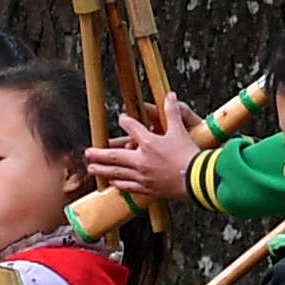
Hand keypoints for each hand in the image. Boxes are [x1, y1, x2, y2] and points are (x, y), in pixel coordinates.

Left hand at [85, 106, 203, 203]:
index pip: (131, 127)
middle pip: (114, 156)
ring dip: (103, 170)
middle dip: (98, 154)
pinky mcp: (147, 188)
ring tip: (91, 169)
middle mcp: (141, 160)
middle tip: (86, 153)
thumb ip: (172, 112)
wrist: (197, 180)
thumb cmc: (189, 156)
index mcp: (149, 143)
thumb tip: (170, 95)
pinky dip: (118, 184)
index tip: (121, 119)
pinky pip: (128, 186)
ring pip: (117, 173)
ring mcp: (143, 176)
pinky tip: (112, 183)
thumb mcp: (180, 130)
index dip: (125, 121)